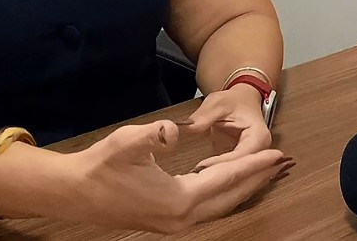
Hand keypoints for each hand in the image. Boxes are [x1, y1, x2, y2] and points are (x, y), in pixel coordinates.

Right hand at [64, 119, 291, 232]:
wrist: (75, 193)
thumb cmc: (101, 165)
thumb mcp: (130, 141)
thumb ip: (158, 134)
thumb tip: (176, 132)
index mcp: (179, 200)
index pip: (226, 179)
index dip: (254, 165)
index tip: (278, 154)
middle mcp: (182, 218)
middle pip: (231, 197)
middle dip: (257, 179)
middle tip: (282, 162)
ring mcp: (175, 223)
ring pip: (221, 206)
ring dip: (244, 187)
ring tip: (263, 171)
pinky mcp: (168, 221)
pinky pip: (207, 208)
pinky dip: (225, 194)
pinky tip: (230, 182)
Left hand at [179, 86, 272, 170]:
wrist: (242, 100)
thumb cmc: (234, 101)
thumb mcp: (217, 103)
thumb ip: (202, 117)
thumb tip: (184, 128)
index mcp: (259, 136)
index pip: (241, 155)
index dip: (221, 162)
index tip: (202, 167)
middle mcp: (260, 152)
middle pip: (240, 170)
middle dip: (218, 175)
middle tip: (193, 178)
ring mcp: (253, 159)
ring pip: (236, 176)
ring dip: (217, 179)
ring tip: (194, 180)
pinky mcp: (242, 164)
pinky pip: (230, 173)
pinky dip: (216, 176)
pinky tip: (199, 178)